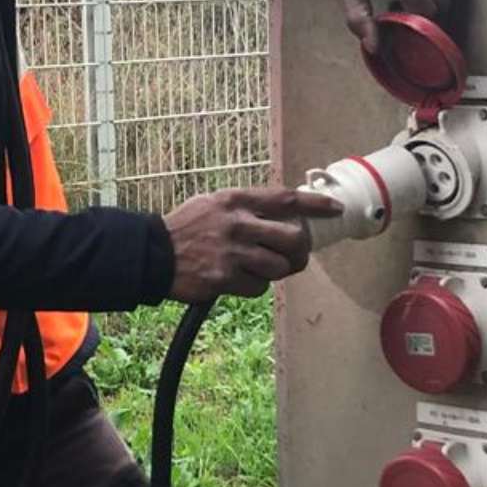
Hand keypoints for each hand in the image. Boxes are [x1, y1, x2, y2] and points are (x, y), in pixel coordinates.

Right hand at [163, 187, 341, 302]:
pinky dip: (255, 286)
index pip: (285, 198)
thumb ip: (246, 207)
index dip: (315, 204)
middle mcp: (237, 223)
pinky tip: (240, 279)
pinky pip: (258, 287)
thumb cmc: (186, 227)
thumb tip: (284, 214)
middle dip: (300, 250)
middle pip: (292, 238)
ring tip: (261, 268)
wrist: (151, 254)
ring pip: (279, 267)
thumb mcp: (214, 203)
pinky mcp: (224, 278)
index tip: (335, 208)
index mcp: (235, 200)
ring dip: (276, 271)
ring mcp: (231, 253)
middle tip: (296, 255)